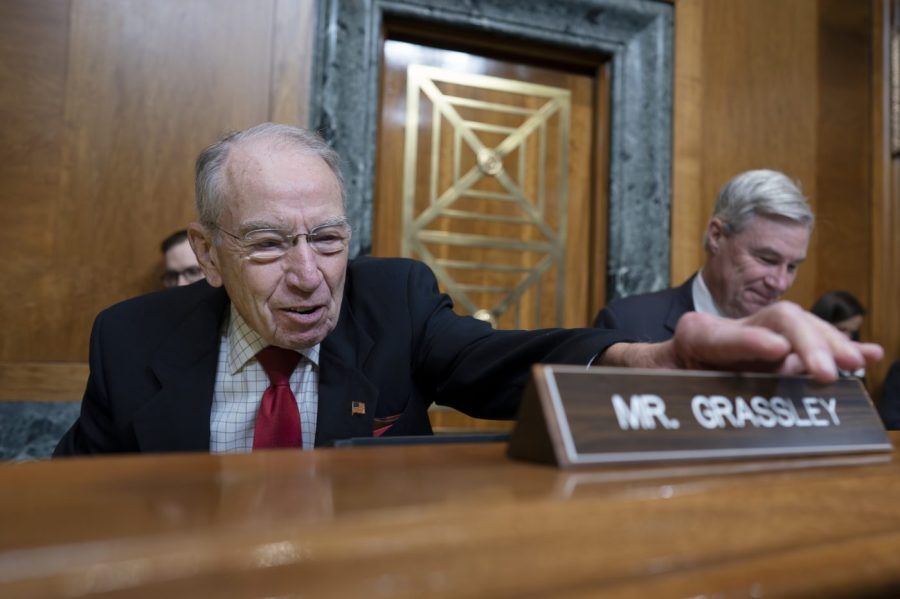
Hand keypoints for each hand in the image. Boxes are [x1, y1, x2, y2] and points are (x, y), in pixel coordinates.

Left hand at [601, 301, 882, 382]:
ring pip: (798, 326)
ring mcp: (753, 332)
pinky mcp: (771, 346)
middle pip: (776, 320)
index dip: (748, 342)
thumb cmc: (653, 379)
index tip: (777, 350)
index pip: (723, 335)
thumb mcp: (650, 385)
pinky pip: (806, 342)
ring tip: (856, 362)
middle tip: (828, 371)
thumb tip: (661, 396)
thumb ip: (663, 387)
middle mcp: (728, 327)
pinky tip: (867, 354)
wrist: (654, 366)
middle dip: (807, 342)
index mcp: (693, 335)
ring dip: (830, 345)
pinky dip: (836, 348)